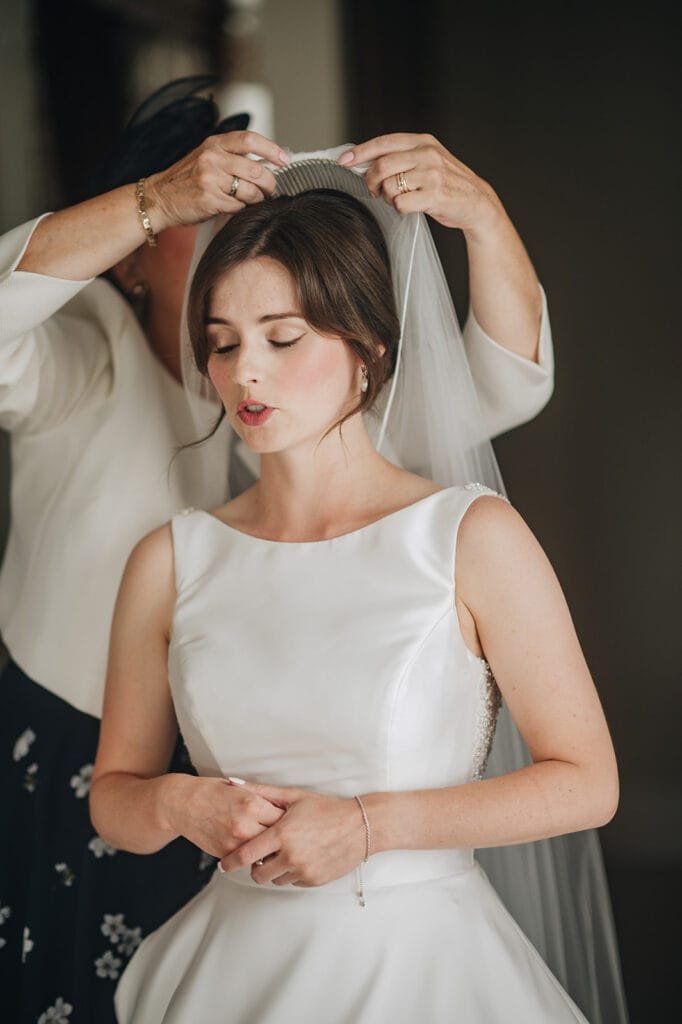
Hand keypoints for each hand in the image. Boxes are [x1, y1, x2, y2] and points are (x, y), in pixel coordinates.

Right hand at [145, 130, 289, 232]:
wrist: (159, 198)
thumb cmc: (186, 180)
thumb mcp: (206, 157)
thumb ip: (232, 156)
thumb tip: (266, 162)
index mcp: (214, 144)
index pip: (250, 140)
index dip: (272, 149)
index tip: (285, 160)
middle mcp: (212, 158)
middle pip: (256, 170)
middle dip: (269, 183)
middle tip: (271, 190)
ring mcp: (210, 179)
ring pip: (250, 191)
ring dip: (258, 199)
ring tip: (255, 201)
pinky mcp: (209, 200)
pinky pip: (238, 207)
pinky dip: (241, 210)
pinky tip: (235, 208)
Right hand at [163, 774, 284, 858]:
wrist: (183, 804)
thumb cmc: (212, 792)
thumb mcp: (240, 789)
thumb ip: (262, 799)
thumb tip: (285, 810)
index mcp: (251, 804)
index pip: (283, 817)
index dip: (290, 820)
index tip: (294, 821)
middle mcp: (245, 825)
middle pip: (277, 838)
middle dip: (283, 838)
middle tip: (290, 837)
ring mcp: (234, 842)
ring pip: (263, 852)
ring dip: (270, 850)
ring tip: (274, 845)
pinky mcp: (225, 854)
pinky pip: (247, 859)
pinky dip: (253, 855)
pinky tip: (255, 849)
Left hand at [219, 783, 366, 887]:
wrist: (360, 826)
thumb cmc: (327, 809)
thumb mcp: (294, 796)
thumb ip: (263, 792)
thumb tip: (235, 784)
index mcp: (282, 834)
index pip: (246, 854)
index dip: (231, 862)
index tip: (223, 864)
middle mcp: (291, 856)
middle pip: (258, 874)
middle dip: (255, 867)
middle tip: (261, 856)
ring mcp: (303, 870)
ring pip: (275, 880)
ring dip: (275, 870)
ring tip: (286, 852)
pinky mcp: (314, 881)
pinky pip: (293, 882)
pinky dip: (292, 872)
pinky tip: (302, 856)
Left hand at [338, 132, 500, 233]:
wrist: (476, 203)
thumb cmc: (447, 184)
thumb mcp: (427, 160)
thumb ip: (403, 157)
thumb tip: (366, 162)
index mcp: (423, 141)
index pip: (384, 142)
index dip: (360, 152)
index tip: (344, 161)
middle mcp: (427, 154)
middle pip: (382, 165)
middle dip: (371, 180)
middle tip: (373, 190)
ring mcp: (432, 174)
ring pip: (390, 185)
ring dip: (388, 197)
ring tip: (398, 199)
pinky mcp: (435, 195)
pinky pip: (401, 203)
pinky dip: (400, 209)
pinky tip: (410, 207)